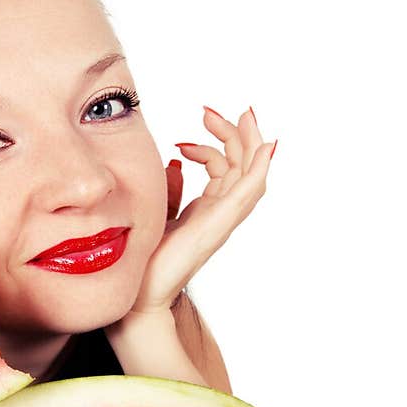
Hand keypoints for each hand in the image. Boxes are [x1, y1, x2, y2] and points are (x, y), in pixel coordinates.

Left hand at [127, 106, 275, 317]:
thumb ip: (171, 188)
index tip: (189, 129)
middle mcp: (220, 213)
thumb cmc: (147, 261)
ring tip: (240, 114)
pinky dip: (260, 168)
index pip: (223, 166)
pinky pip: (249, 192)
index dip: (212, 142)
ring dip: (249, 141)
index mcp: (207, 209)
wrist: (141, 295)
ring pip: (251, 173)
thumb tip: (176, 162)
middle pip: (241, 164)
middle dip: (233, 132)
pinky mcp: (220, 225)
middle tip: (208, 111)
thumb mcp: (158, 211)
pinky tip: (265, 147)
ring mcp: (223, 220)